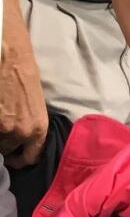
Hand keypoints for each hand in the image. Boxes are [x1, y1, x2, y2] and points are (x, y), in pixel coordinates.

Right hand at [0, 4, 49, 165]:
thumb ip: (30, 124)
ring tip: (1, 120)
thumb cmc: (25, 74)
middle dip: (5, 144)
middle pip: (8, 150)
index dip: (22, 159)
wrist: (9, 57)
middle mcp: (20, 132)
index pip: (31, 157)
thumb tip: (21, 136)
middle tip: (3, 133)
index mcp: (38, 128)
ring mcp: (2, 127)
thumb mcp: (36, 103)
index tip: (15, 158)